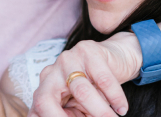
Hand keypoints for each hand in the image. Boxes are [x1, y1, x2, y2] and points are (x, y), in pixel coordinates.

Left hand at [28, 32, 142, 116]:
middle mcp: (51, 73)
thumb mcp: (81, 108)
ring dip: (99, 111)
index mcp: (45, 89)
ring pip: (80, 90)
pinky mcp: (87, 49)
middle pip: (44, 99)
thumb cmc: (95, 89)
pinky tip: (122, 109)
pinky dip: (114, 97)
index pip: (38, 109)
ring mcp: (67, 59)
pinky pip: (102, 79)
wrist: (115, 60)